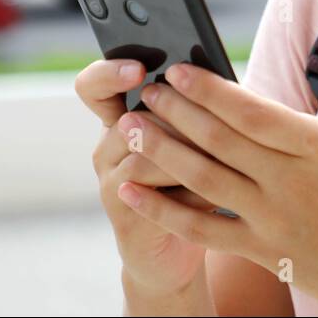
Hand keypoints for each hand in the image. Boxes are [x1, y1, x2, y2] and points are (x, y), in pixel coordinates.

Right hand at [76, 58, 218, 298]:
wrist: (176, 248)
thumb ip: (196, 113)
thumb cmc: (194, 181)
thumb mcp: (194, 140)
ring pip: (144, 154)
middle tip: (207, 117)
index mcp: (122, 118)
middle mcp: (108, 147)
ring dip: (186, 153)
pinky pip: (152, 194)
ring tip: (221, 156)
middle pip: (132, 117)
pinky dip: (189, 191)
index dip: (110, 73)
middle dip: (175, 117)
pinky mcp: (124, 213)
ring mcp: (110, 181)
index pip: (94, 86)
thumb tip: (223, 85)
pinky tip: (216, 192)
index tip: (139, 69)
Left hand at [116, 63, 317, 315]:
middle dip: (176, 110)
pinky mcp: (268, 253)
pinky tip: (134, 192)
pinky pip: (204, 228)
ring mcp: (278, 218)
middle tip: (146, 91)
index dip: (207, 88)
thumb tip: (244, 109)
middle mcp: (295, 178)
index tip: (177, 69)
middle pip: (220, 137)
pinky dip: (164, 209)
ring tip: (131, 129)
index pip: (250, 109)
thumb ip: (297, 135)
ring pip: (204, 177)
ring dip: (161, 150)